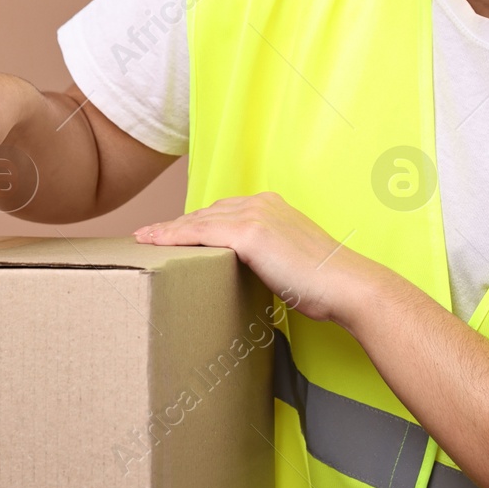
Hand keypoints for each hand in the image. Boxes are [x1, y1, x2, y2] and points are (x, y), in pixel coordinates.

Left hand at [133, 191, 381, 323]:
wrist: (345, 284)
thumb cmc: (322, 283)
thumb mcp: (289, 260)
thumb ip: (266, 255)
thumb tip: (246, 272)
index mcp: (271, 205)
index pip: (222, 211)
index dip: (194, 221)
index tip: (171, 232)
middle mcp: (261, 203)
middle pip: (205, 213)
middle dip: (175, 224)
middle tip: (147, 235)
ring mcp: (255, 215)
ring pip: (198, 222)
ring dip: (167, 231)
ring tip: (143, 240)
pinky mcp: (250, 233)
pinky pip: (201, 234)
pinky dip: (175, 238)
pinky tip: (156, 244)